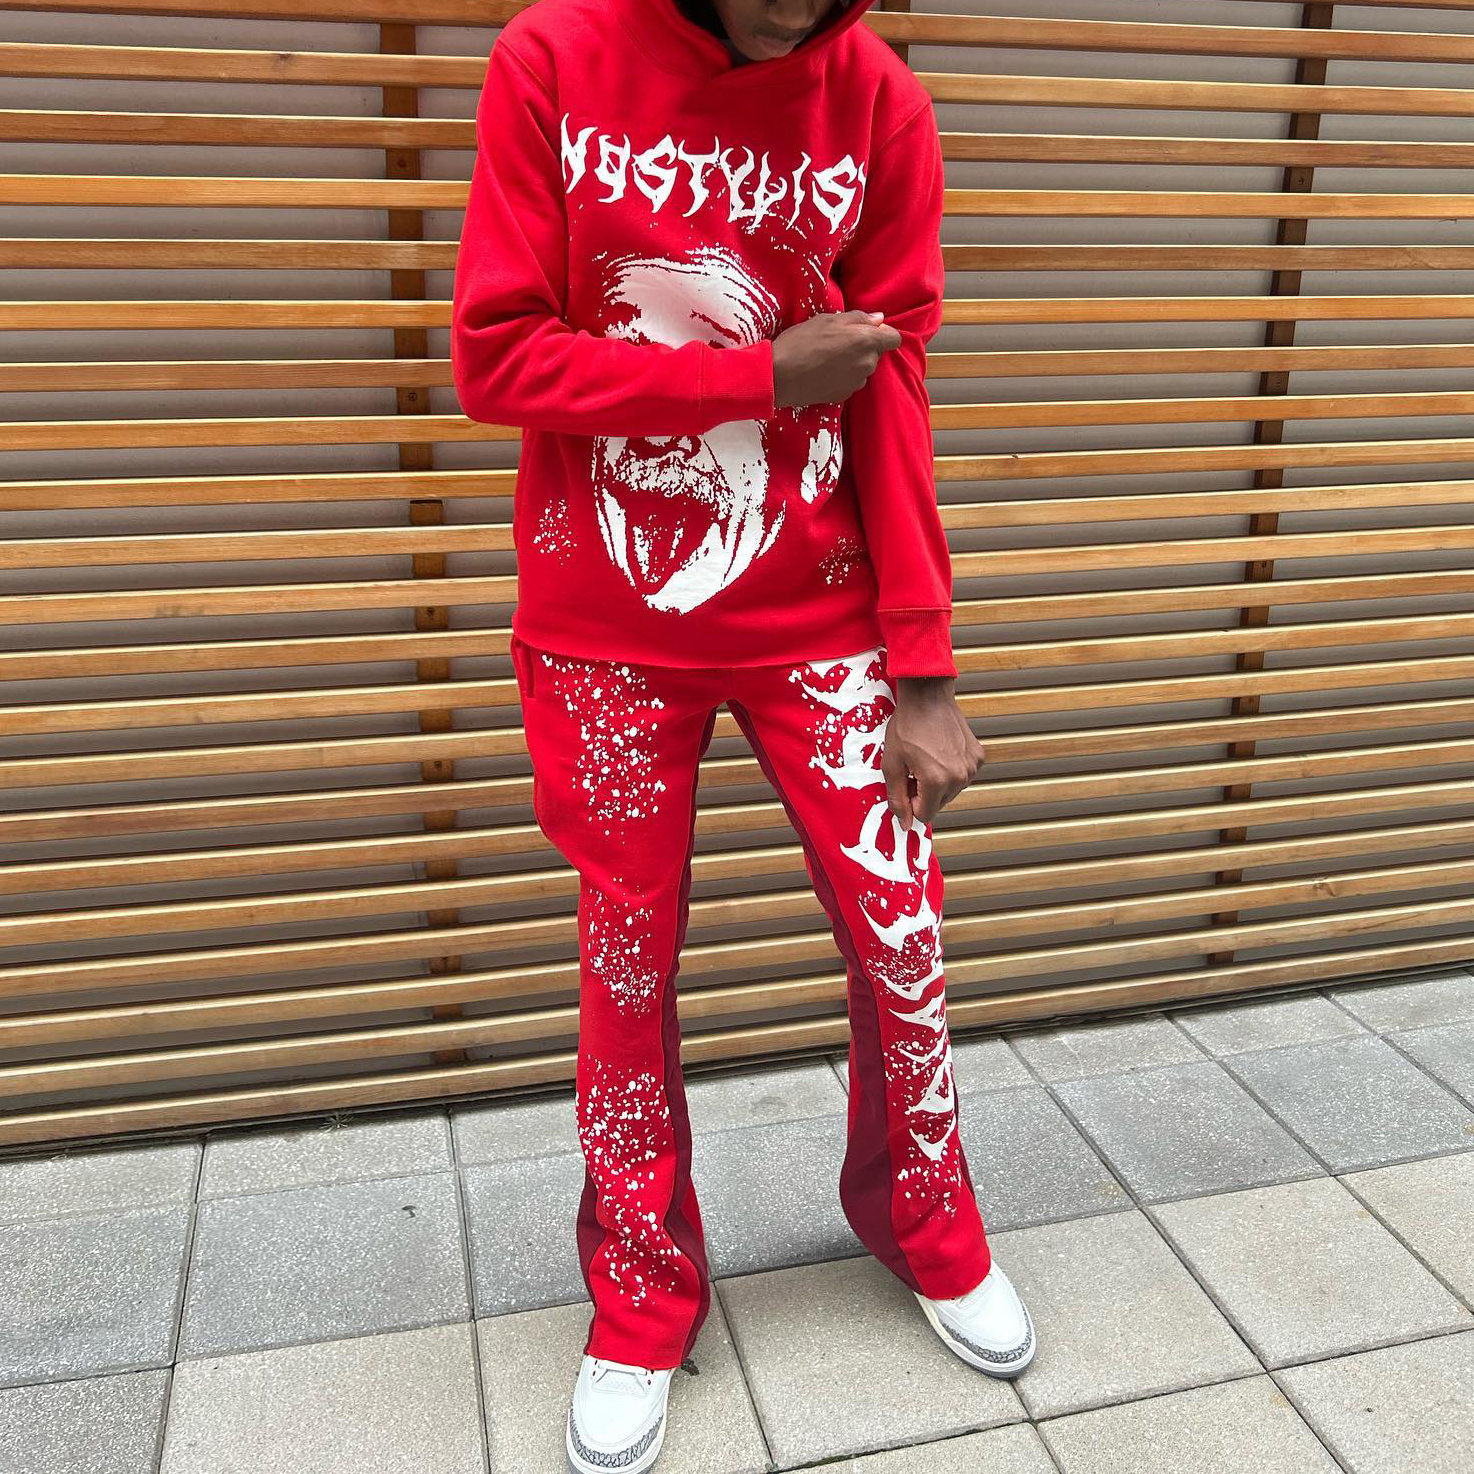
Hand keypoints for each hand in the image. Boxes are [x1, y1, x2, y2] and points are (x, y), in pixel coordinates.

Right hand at [772, 309, 901, 408]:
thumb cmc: (802, 341)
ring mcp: (856, 382)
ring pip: (862, 368)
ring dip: (852, 362)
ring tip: (827, 357)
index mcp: (867, 341)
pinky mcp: (844, 395)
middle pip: (875, 354)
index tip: (866, 330)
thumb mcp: (828, 319)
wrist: (779, 376)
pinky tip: (822, 372)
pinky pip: (850, 382)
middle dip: (863, 347)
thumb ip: (858, 318)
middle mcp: (867, 364)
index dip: (883, 333)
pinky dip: (842, 376)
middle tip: (837, 341)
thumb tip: (879, 319)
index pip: (894, 339)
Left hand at [881, 676, 983, 829]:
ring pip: (951, 792)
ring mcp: (971, 767)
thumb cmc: (906, 727)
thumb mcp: (891, 764)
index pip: (924, 815)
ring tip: (927, 758)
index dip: (911, 802)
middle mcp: (959, 777)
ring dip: (938, 782)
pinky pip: (962, 776)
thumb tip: (905, 825)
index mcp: (936, 780)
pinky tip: (941, 752)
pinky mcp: (978, 758)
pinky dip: (951, 770)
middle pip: (938, 805)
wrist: (927, 697)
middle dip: (924, 793)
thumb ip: (897, 798)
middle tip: (914, 767)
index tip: (906, 782)